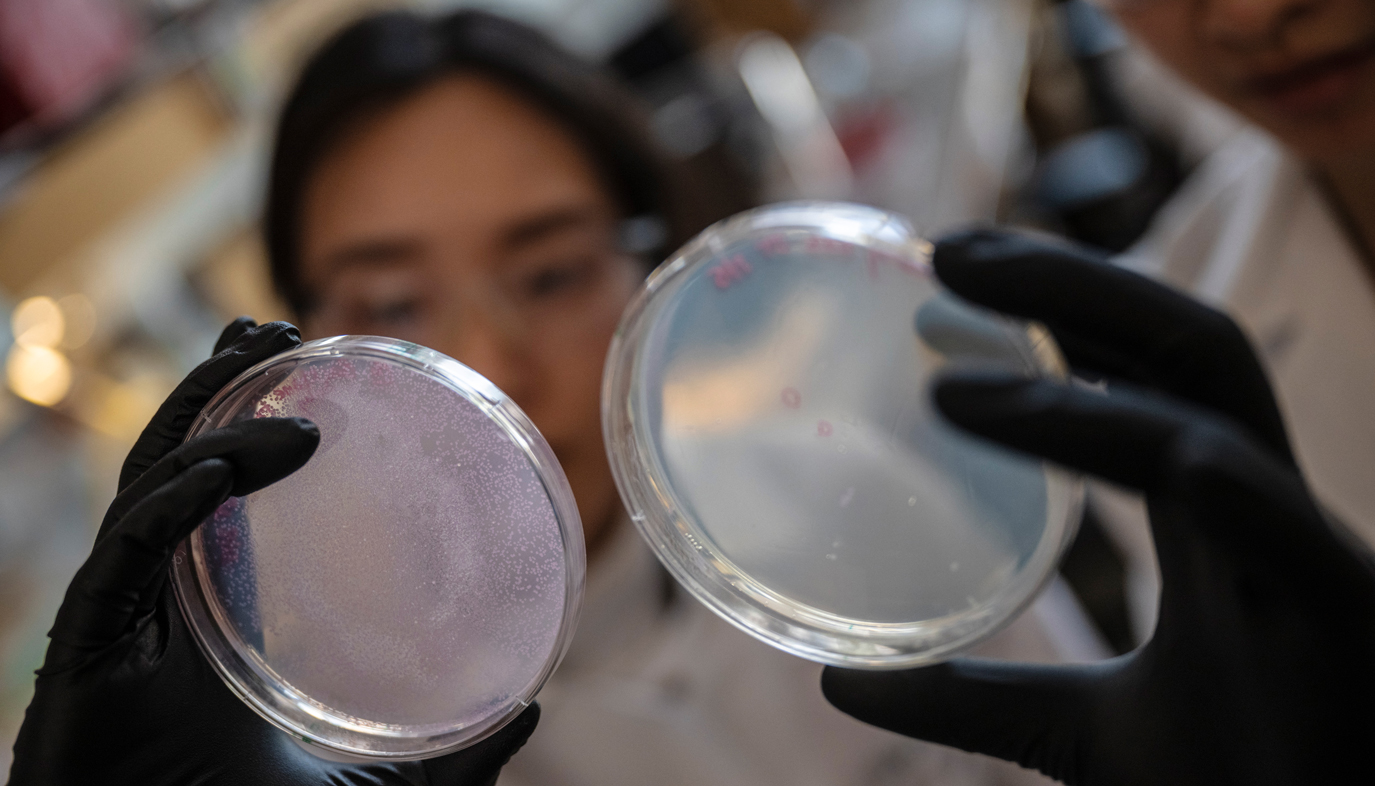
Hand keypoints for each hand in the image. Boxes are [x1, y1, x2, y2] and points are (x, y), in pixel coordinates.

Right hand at [8, 318, 537, 785]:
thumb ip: (452, 759)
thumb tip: (531, 709)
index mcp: (215, 630)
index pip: (226, 509)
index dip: (255, 438)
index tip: (311, 380)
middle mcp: (163, 612)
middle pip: (180, 471)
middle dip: (219, 394)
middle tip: (274, 331)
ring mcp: (122, 624)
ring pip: (148, 487)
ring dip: (201, 413)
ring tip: (257, 353)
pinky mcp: (86, 650)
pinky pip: (125, 551)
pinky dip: (175, 499)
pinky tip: (226, 466)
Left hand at [822, 230, 1374, 784]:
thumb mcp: (1078, 733)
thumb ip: (974, 698)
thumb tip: (845, 682)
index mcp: (1214, 520)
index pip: (1141, 372)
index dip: (1055, 311)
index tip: (939, 286)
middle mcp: (1262, 511)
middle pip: (1179, 346)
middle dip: (1070, 283)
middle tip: (943, 249)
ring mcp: (1306, 557)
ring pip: (1211, 409)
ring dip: (1086, 369)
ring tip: (947, 376)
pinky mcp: (1344, 620)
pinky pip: (1274, 523)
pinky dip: (1201, 472)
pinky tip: (1116, 449)